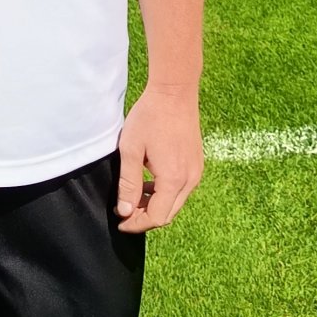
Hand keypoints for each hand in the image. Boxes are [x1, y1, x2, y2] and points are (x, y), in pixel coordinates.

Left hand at [115, 83, 203, 233]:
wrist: (174, 92)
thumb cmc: (150, 117)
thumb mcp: (131, 151)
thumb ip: (128, 184)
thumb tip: (125, 211)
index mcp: (174, 179)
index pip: (157, 218)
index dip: (137, 224)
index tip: (120, 222)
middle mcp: (190, 180)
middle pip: (168, 214)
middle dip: (145, 218)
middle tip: (124, 211)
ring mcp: (196, 172)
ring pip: (175, 203)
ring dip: (155, 205)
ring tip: (133, 196)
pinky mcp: (196, 164)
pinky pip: (181, 189)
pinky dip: (164, 193)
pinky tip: (149, 182)